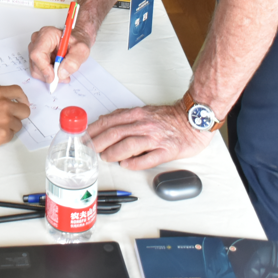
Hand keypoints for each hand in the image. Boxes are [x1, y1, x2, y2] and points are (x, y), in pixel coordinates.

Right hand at [0, 85, 29, 151]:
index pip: (18, 92)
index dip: (22, 98)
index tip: (22, 103)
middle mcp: (4, 105)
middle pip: (24, 110)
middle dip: (19, 114)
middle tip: (10, 118)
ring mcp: (5, 121)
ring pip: (18, 125)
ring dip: (10, 126)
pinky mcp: (4, 135)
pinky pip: (11, 135)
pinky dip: (4, 136)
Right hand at [28, 25, 90, 84]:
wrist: (75, 40)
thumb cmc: (77, 41)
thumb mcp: (82, 50)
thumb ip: (74, 61)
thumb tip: (61, 73)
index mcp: (47, 34)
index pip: (37, 54)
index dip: (44, 68)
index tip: (54, 76)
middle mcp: (37, 40)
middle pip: (35, 63)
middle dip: (49, 74)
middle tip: (63, 75)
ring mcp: (34, 48)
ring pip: (35, 69)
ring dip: (49, 75)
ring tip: (62, 71)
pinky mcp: (35, 56)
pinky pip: (36, 70)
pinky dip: (47, 74)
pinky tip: (57, 70)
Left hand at [87, 104, 210, 168]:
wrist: (193, 120)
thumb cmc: (168, 118)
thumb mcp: (143, 112)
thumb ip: (124, 117)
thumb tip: (103, 121)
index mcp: (137, 115)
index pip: (109, 122)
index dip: (94, 130)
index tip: (83, 138)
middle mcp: (144, 125)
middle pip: (115, 133)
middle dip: (99, 143)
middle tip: (90, 150)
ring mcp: (155, 138)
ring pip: (129, 145)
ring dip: (114, 153)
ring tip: (106, 158)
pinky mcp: (166, 150)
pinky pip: (149, 158)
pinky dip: (135, 162)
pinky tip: (126, 165)